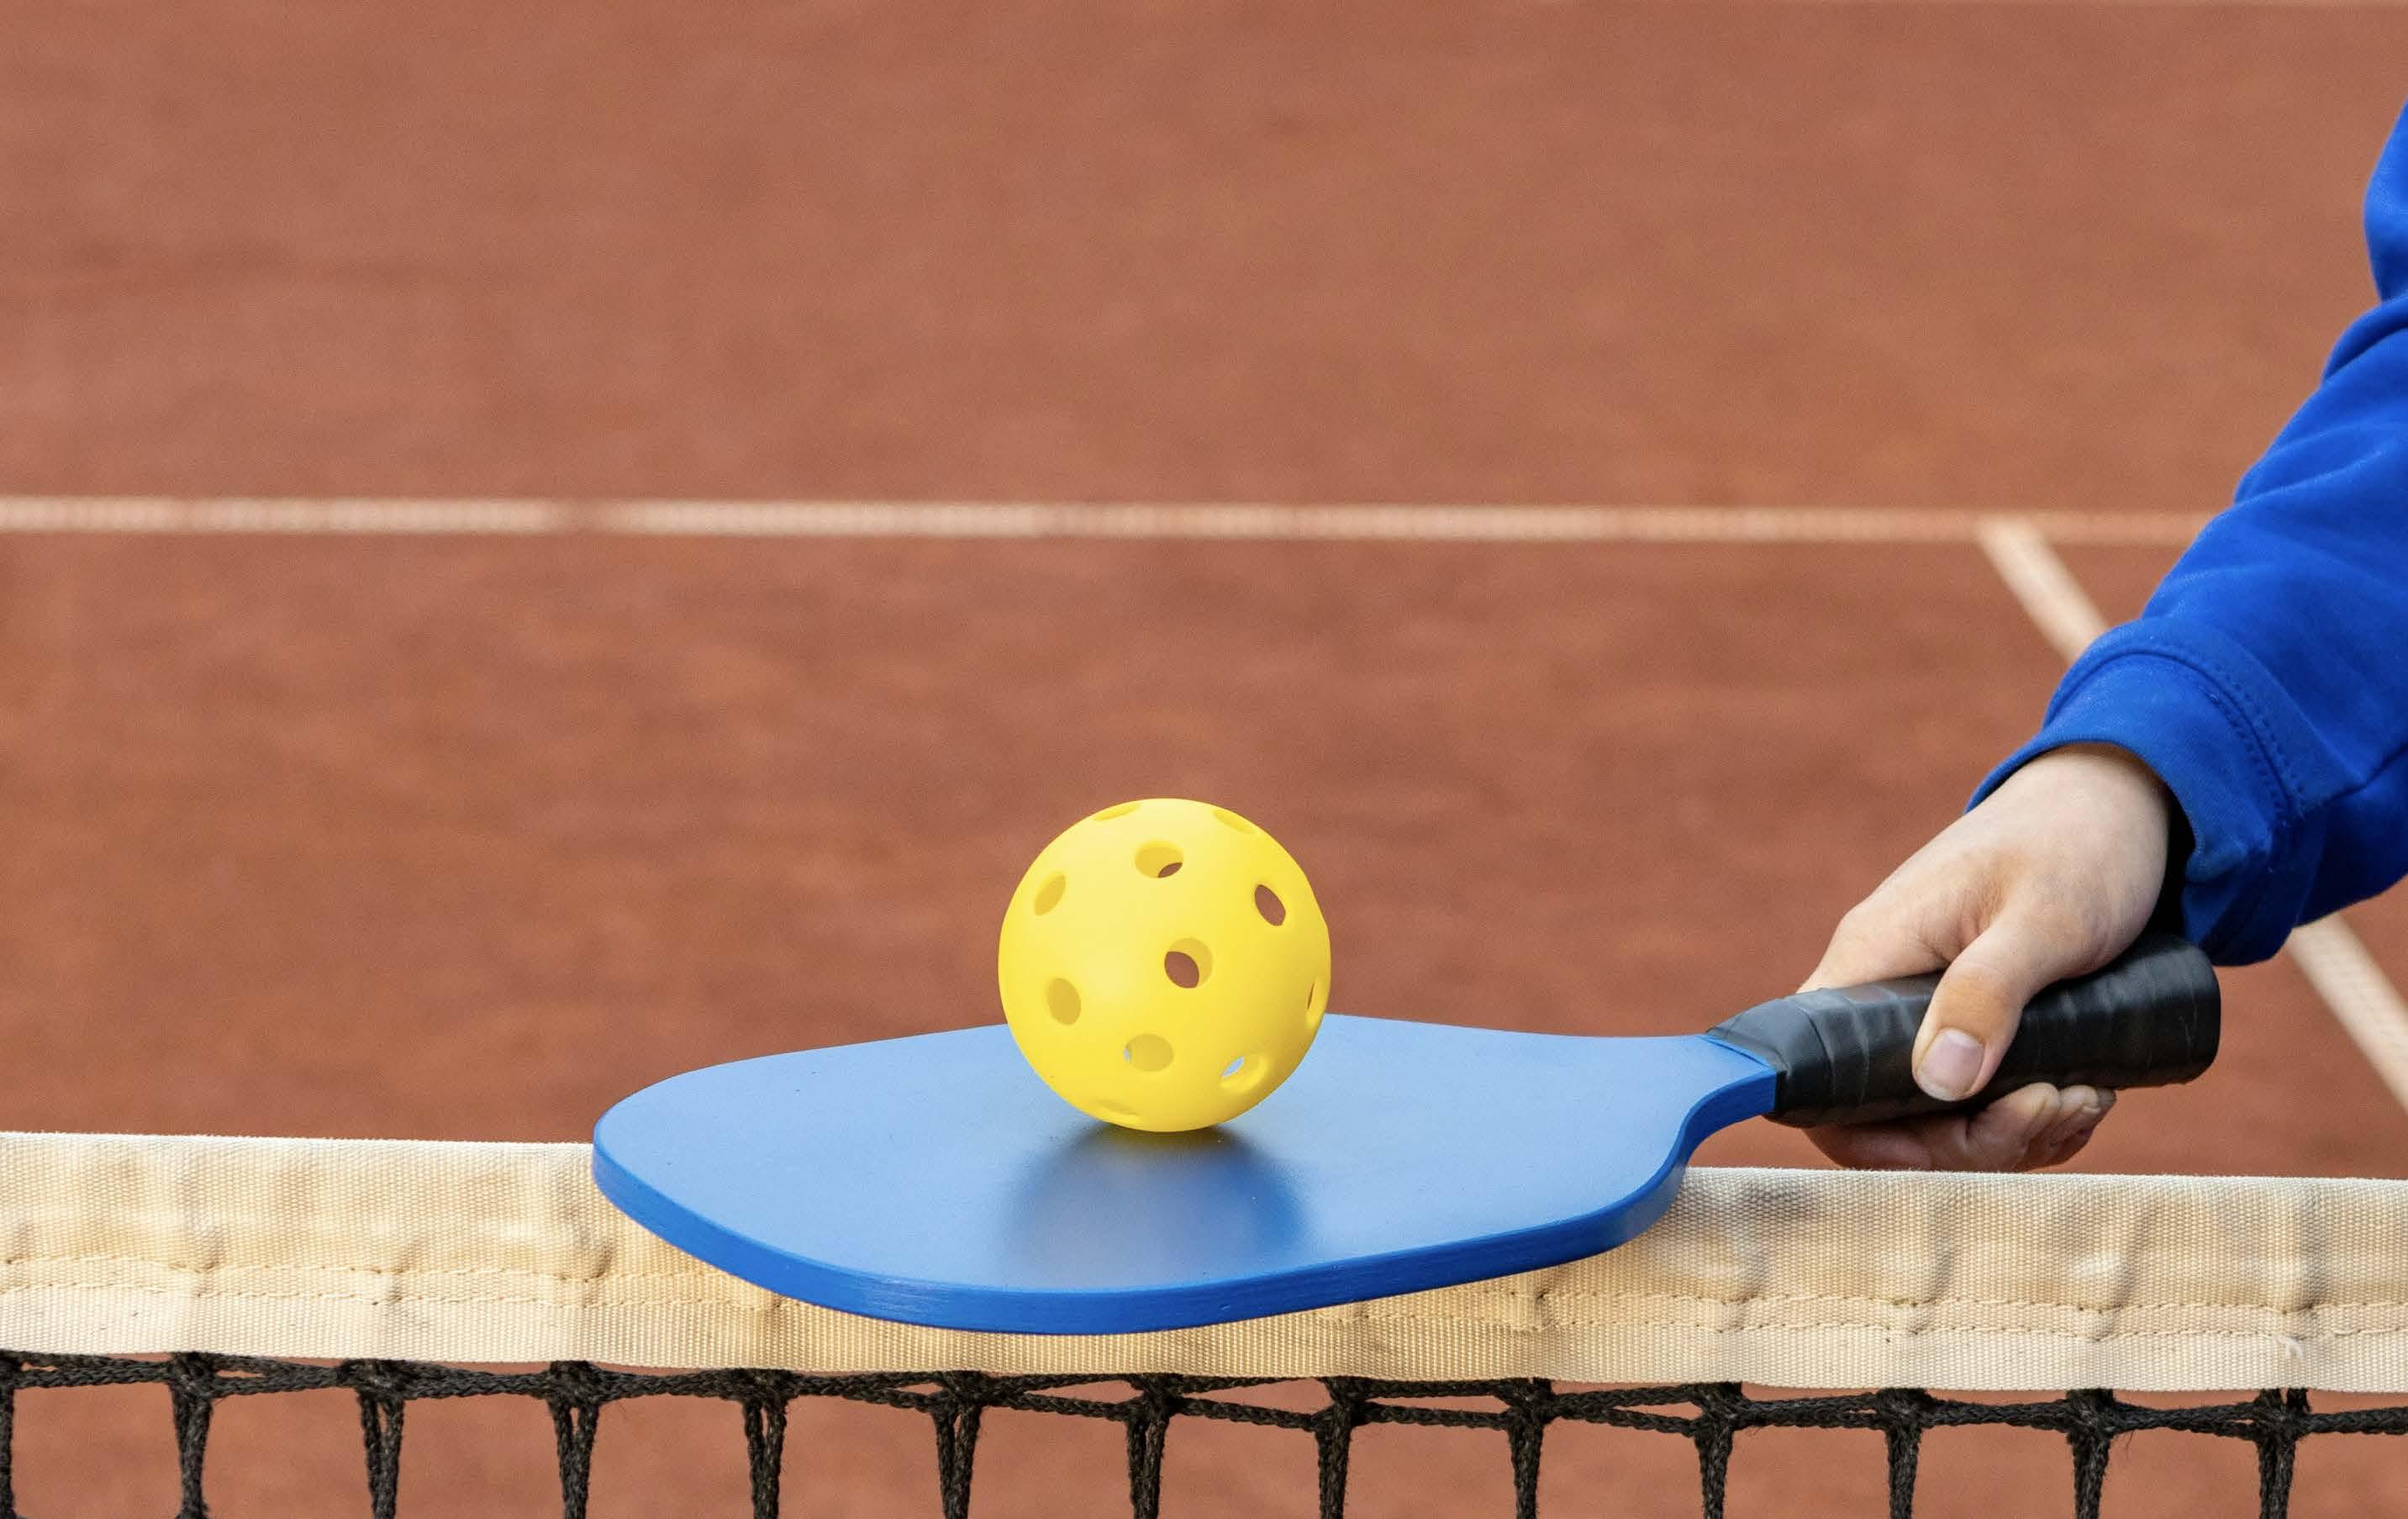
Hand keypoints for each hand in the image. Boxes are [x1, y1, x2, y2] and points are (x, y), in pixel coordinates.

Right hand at [1803, 744, 2174, 1170]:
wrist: (2121, 802)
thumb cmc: (2078, 844)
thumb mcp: (2045, 918)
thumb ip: (1988, 992)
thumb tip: (1937, 1081)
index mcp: (1874, 957)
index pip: (1817, 1075)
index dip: (1867, 1134)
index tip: (1955, 1141)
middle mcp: (1885, 990)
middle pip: (1884, 1113)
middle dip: (1974, 1138)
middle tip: (2058, 1105)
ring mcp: (1928, 1008)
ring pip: (1940, 1116)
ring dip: (2016, 1131)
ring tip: (2087, 1095)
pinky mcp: (1973, 1019)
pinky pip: (1980, 1099)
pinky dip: (2032, 1116)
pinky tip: (2086, 1090)